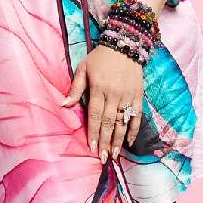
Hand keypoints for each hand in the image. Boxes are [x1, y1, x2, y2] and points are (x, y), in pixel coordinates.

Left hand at [60, 44, 143, 160]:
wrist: (125, 44)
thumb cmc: (100, 57)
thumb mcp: (83, 68)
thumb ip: (75, 88)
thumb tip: (64, 105)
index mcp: (98, 89)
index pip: (95, 115)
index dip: (94, 132)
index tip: (92, 147)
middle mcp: (114, 95)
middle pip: (109, 122)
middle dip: (106, 141)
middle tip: (104, 158)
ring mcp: (127, 96)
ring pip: (123, 121)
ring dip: (119, 139)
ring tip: (116, 154)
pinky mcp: (138, 95)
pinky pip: (137, 115)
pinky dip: (134, 129)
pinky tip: (129, 141)